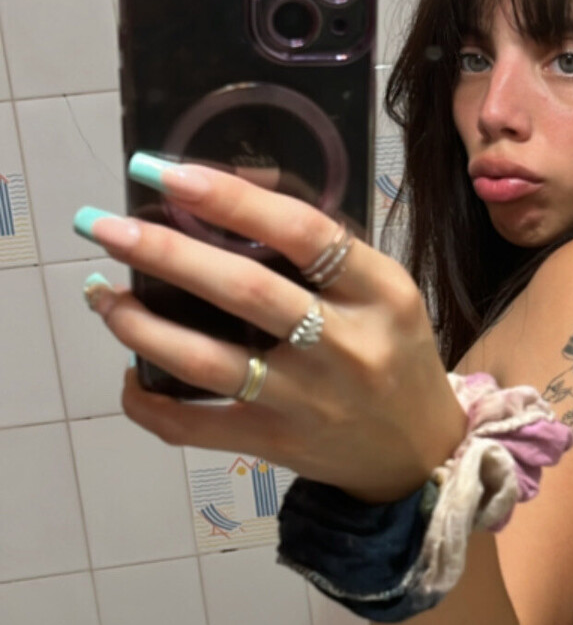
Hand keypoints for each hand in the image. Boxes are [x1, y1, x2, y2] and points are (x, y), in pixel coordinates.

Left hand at [76, 155, 467, 501]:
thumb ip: (320, 245)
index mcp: (378, 292)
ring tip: (102, 294)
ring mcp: (306, 401)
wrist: (417, 451)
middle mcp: (344, 346)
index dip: (230, 198)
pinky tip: (128, 372)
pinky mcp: (274, 444)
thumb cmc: (391, 351)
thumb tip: (229, 190)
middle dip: (164, 253)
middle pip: (243, 291)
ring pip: (206, 361)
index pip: (302, 233)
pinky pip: (193, 426)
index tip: (166, 173)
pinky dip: (148, 402)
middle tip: (103, 226)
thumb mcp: (382, 289)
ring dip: (141, 325)